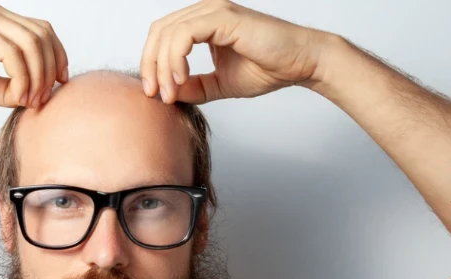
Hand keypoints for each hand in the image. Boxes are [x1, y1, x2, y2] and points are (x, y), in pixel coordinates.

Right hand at [0, 0, 67, 106]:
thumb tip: (37, 99)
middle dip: (50, 70)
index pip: (43, 32)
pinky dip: (22, 77)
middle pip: (43, 35)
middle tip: (43, 99)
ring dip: (38, 76)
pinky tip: (18, 95)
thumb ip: (12, 89)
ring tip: (30, 100)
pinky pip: (12, 53)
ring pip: (32, 43)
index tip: (58, 86)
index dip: (57, 57)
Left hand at [140, 0, 331, 103]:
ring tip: (171, 92)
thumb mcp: (219, 83)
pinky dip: (176, 58)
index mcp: (203, 23)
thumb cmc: (268, 68)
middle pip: (159, 32)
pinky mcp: (223, 17)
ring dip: (162, 67)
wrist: (300, 63)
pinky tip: (180, 79)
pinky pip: (184, 34)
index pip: (162, 36)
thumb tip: (168, 94)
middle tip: (157, 95)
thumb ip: (194, 86)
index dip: (151, 64)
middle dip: (151, 66)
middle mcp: (206, 11)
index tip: (155, 94)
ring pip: (168, 33)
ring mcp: (214, 10)